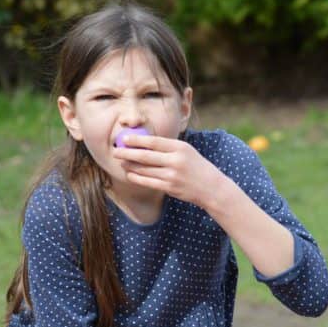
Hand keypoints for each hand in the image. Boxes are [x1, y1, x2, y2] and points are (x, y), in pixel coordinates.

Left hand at [112, 134, 226, 207]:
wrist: (211, 188)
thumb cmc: (197, 166)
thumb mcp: (186, 151)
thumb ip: (168, 147)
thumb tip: (144, 143)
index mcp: (180, 148)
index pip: (153, 142)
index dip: (136, 140)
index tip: (124, 138)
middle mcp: (175, 161)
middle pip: (145, 156)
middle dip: (127, 153)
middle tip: (115, 150)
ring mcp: (172, 176)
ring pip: (144, 170)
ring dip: (130, 165)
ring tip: (121, 162)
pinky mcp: (170, 188)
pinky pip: (148, 182)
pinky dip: (137, 178)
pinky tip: (130, 174)